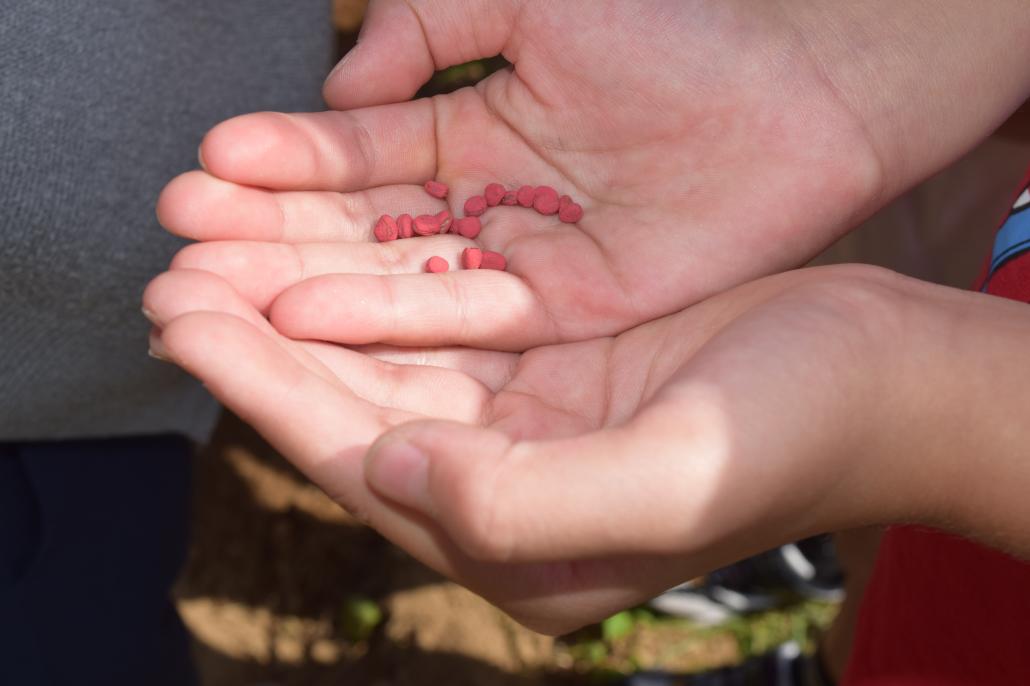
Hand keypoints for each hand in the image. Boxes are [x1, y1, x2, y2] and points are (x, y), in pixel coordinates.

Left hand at [144, 264, 937, 633]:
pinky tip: (321, 250)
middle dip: (262, 346)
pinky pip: (436, 324)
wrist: (880, 376)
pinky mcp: (550, 366)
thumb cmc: (797, 432)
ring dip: (301, 308)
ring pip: (384, 363)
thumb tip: (395, 471)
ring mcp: (528, 426)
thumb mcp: (670, 479)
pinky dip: (372, 286)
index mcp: (525, 548)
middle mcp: (511, 493)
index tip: (188, 321)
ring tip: (218, 253)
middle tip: (172, 277)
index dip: (269, 393)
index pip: (367, 467)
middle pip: (356, 413)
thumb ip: (528, 503)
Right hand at [158, 0, 888, 350]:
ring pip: (398, 281)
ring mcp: (522, 263)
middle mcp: (484, 206)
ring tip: (212, 289)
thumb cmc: (674, 26)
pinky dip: (391, 314)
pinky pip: (468, 314)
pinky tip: (309, 312)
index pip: (354, 154)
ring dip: (305, 284)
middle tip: (180, 243)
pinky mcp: (567, 310)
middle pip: (359, 230)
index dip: (280, 161)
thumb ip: (425, 26)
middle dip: (270, 233)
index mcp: (469, 132)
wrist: (797, 84)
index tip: (204, 165)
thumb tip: (342, 87)